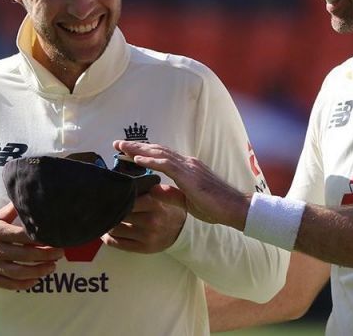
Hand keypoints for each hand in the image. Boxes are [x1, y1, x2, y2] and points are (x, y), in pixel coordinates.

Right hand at [0, 203, 63, 289]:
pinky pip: (10, 284)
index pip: (23, 235)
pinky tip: (36, 279)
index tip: (55, 237)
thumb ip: (9, 211)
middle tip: (60, 253)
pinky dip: (25, 284)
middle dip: (46, 254)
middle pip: (25, 254)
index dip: (41, 237)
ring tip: (52, 266)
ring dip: (39, 270)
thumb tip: (24, 197)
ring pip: (20, 271)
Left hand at [102, 187, 186, 252]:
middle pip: (118, 214)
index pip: (126, 199)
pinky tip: (106, 233)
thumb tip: (122, 181)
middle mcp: (150, 221)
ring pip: (114, 230)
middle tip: (102, 207)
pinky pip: (117, 244)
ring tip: (105, 219)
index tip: (108, 194)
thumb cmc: (167, 208)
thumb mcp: (162, 193)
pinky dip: (107, 238)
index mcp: (154, 203)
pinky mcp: (143, 248)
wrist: (182, 230)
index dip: (115, 197)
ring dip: (107, 225)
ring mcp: (147, 236)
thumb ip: (146, 187)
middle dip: (109, 210)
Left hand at [114, 141, 250, 230]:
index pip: (162, 155)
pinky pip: (166, 164)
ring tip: (121, 147)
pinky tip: (137, 158)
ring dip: (138, 149)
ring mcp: (189, 167)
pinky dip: (150, 160)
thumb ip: (172, 194)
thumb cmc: (215, 207)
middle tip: (118, 144)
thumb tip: (154, 191)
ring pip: (159, 153)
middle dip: (136, 146)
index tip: (127, 151)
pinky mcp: (189, 175)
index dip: (144, 152)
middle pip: (158, 149)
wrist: (234, 208)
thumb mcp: (188, 200)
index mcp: (188, 168)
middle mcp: (187, 163)